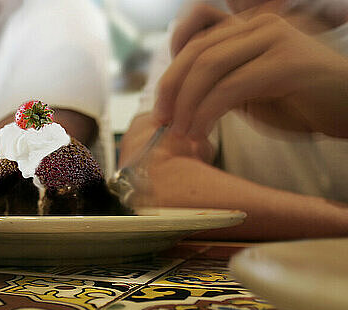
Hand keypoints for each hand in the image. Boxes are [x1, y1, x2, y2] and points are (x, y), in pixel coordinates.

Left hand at [152, 3, 347, 140]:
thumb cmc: (298, 103)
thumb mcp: (248, 91)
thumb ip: (217, 85)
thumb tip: (175, 103)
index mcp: (246, 29)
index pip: (192, 39)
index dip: (170, 73)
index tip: (161, 107)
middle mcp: (258, 25)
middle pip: (196, 52)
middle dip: (171, 89)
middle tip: (163, 121)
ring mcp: (274, 39)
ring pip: (209, 67)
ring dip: (188, 104)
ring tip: (182, 132)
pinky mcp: (286, 62)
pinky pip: (231, 86)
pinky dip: (208, 112)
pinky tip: (202, 132)